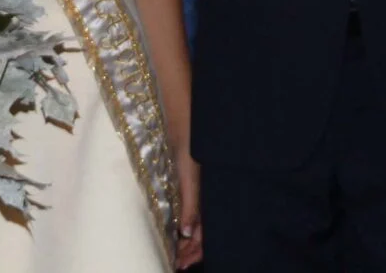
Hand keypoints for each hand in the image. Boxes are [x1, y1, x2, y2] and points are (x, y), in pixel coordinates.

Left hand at [174, 152, 203, 268]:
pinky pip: (190, 216)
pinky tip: (176, 236)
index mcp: (210, 199)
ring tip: (175, 256)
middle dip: (191, 252)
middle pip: (202, 235)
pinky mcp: (188, 189)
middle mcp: (205, 200)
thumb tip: (186, 234)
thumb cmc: (189, 149)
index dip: (196, 252)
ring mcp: (197, 196)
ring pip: (196, 228)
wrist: (183, 126)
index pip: (207, 235)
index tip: (181, 263)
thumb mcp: (189, 180)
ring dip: (187, 244)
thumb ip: (191, 207)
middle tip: (177, 263)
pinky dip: (184, 230)